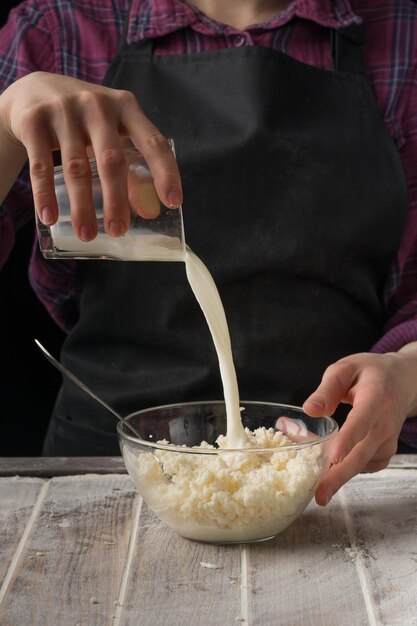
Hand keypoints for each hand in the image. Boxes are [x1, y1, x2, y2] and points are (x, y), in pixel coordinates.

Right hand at [0, 71, 181, 239]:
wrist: (35, 88)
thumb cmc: (86, 121)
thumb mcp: (112, 136)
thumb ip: (132, 171)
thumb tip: (151, 212)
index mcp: (126, 108)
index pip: (153, 141)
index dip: (166, 172)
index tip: (173, 203)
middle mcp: (98, 105)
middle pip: (112, 159)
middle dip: (116, 200)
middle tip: (117, 231)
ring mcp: (64, 110)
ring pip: (77, 167)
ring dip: (81, 206)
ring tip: (86, 234)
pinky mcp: (34, 120)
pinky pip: (42, 165)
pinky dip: (46, 194)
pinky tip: (50, 217)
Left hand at [303, 346, 416, 505]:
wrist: (401, 382)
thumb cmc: (369, 373)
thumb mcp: (345, 369)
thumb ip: (327, 389)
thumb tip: (310, 410)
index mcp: (375, 399)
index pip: (361, 422)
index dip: (346, 441)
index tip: (331, 458)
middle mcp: (385, 425)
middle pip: (361, 455)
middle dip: (339, 476)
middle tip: (319, 495)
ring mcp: (387, 442)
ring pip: (359, 464)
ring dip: (334, 470)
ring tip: (308, 468)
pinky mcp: (384, 453)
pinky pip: (362, 466)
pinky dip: (342, 467)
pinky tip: (325, 461)